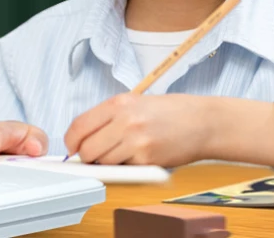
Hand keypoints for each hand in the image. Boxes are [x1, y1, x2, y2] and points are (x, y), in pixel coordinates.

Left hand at [64, 93, 206, 166]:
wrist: (202, 121)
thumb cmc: (171, 111)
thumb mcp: (137, 102)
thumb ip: (110, 117)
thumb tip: (84, 137)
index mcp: (120, 103)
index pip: (80, 126)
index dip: (72, 141)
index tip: (73, 147)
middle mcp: (125, 121)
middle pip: (87, 149)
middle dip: (87, 156)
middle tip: (96, 154)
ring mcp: (136, 142)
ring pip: (104, 163)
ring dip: (107, 163)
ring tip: (123, 152)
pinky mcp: (147, 161)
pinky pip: (124, 171)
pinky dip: (126, 168)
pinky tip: (138, 156)